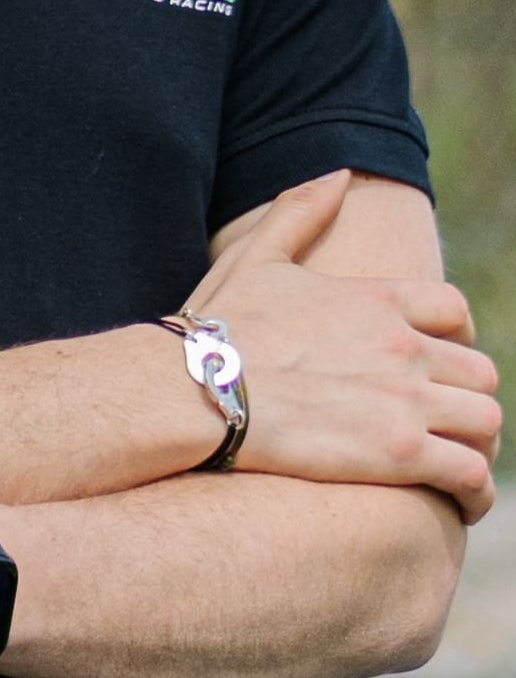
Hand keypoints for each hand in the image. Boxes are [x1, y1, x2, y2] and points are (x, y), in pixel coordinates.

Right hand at [192, 172, 500, 515]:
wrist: (192, 389)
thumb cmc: (215, 329)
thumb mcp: (257, 260)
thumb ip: (300, 213)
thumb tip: (337, 173)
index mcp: (378, 301)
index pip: (454, 312)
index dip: (457, 337)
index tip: (439, 359)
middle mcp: (404, 347)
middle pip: (478, 373)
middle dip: (466, 397)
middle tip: (444, 421)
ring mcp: (406, 401)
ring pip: (485, 423)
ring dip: (477, 445)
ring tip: (459, 467)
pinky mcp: (400, 453)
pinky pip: (470, 476)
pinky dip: (475, 493)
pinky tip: (463, 505)